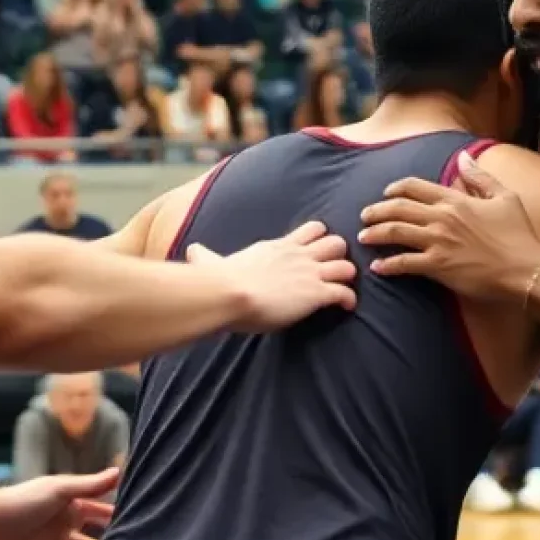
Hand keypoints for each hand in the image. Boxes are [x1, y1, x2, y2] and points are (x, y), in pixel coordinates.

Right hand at [185, 220, 356, 328]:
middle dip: (340, 257)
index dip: (321, 240)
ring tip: (342, 290)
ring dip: (347, 279)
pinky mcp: (316, 293)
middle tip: (335, 272)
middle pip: (336, 243)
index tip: (319, 253)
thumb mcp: (213, 261)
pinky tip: (346, 308)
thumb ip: (205, 256)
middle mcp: (298, 255)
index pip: (312, 230)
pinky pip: (345, 292)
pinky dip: (349, 300)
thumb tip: (190, 251)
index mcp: (279, 246)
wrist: (230, 293)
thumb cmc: (220, 280)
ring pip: (347, 266)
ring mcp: (310, 273)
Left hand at [358, 153, 539, 302]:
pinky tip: (378, 268)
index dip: (396, 188)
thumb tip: (463, 157)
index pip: (415, 187)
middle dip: (376, 210)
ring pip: (395, 232)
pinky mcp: (438, 267)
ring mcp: (438, 242)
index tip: (385, 193)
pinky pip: (404, 263)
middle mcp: (442, 217)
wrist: (525, 269)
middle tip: (364, 216)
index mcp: (455, 200)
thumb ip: (480, 177)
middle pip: (398, 208)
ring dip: (375, 233)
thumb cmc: (519, 234)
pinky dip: (388, 265)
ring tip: (363, 237)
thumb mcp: (504, 197)